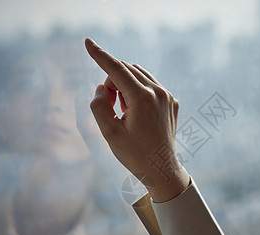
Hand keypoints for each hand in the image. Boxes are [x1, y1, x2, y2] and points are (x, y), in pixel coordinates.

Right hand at [84, 38, 189, 201]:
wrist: (161, 169)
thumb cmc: (134, 154)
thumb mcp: (109, 133)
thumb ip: (99, 106)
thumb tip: (102, 88)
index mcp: (142, 98)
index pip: (116, 69)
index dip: (99, 55)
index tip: (87, 42)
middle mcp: (158, 92)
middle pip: (126, 71)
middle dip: (112, 81)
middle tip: (110, 105)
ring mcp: (167, 96)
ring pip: (139, 75)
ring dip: (124, 84)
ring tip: (123, 110)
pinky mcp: (172, 101)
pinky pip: (150, 84)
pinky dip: (137, 90)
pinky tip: (134, 111)